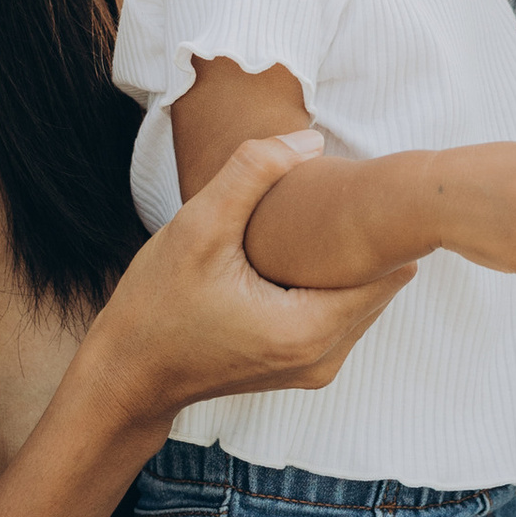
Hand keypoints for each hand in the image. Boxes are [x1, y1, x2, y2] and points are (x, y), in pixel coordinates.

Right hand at [84, 132, 409, 429]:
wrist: (125, 376)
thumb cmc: (156, 307)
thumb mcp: (197, 228)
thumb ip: (252, 173)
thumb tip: (311, 140)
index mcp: (309, 330)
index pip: (390, 271)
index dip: (381, 226)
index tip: (363, 190)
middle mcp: (323, 358)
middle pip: (382, 285)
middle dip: (366, 241)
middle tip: (345, 193)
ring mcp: (314, 368)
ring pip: (361, 299)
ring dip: (349, 261)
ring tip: (326, 217)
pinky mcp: (299, 366)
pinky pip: (338, 314)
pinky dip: (329, 282)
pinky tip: (305, 251)